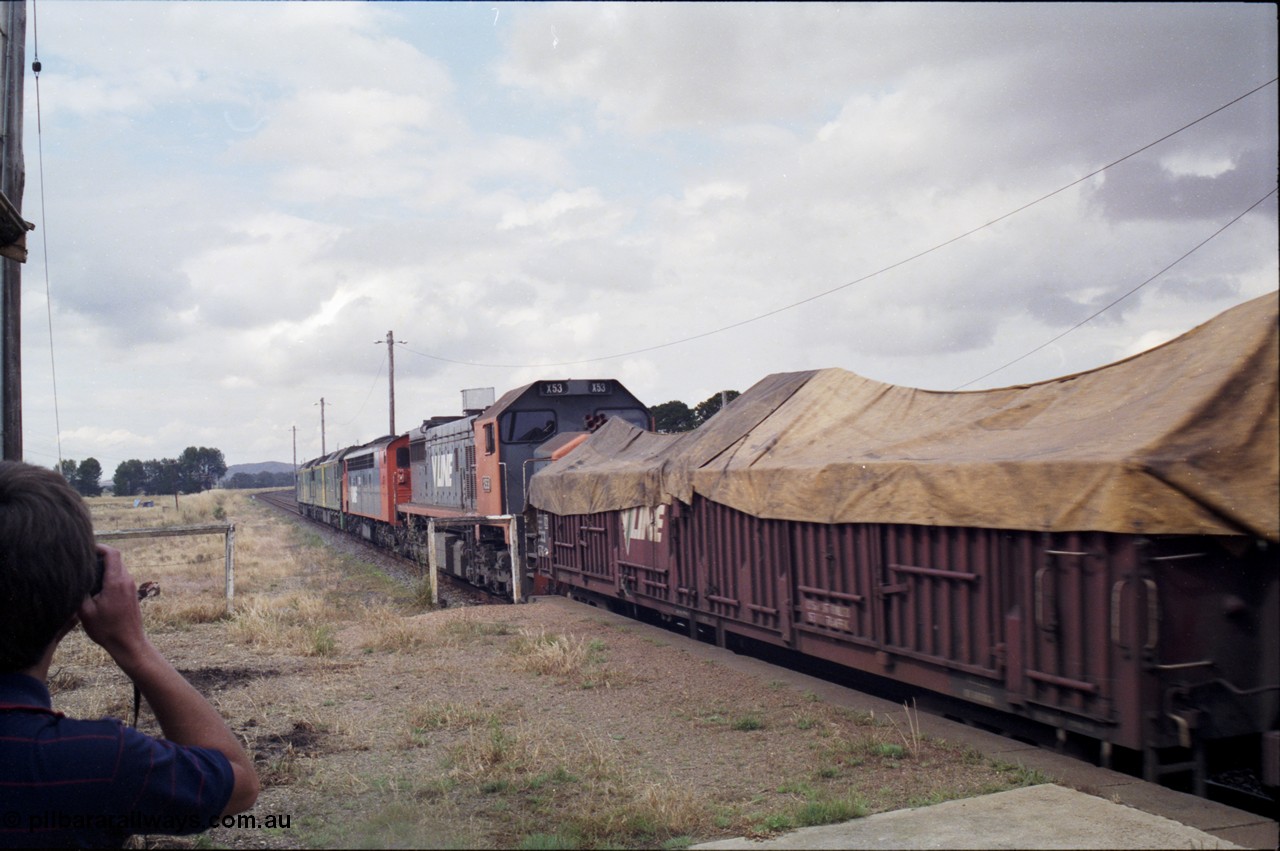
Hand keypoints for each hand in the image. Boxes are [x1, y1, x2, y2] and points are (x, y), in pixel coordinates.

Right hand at [77, 545, 149, 666]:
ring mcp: (131, 587)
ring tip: (88, 574)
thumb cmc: (107, 629)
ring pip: (119, 568)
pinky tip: (97, 586)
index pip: (112, 553)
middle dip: (100, 557)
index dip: (100, 547)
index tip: (86, 548)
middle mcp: (127, 581)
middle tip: (83, 561)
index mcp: (116, 582)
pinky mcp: (132, 594)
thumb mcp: (85, 611)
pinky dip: (110, 576)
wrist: (128, 643)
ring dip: (105, 568)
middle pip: (116, 559)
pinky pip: (121, 578)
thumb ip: (80, 591)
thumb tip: (74, 578)